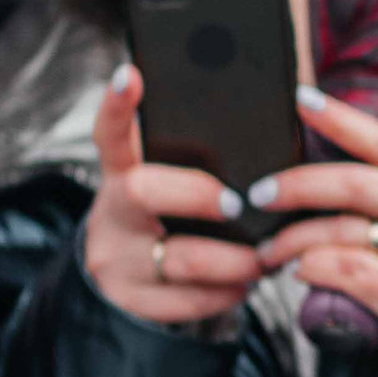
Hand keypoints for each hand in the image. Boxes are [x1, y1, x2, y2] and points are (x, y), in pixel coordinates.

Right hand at [80, 66, 262, 327]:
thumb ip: (192, 157)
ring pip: (183, 259)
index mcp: (122, 172)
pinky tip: (245, 283)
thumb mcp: (165, 180)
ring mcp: (117, 259)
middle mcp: (112, 212)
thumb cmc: (165, 214)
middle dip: (198, 195)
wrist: (123, 276)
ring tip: (265, 256)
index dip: (118, 105)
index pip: (112, 133)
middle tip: (237, 203)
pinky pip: (191, 301)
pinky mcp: (132, 300)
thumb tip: (264, 119)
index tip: (129, 75)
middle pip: (143, 192)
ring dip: (236, 259)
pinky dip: (228, 293)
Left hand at [247, 85, 377, 357]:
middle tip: (260, 194)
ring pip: (342, 231)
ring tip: (269, 248)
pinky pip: (344, 271)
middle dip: (298, 185)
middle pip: (357, 185)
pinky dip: (312, 268)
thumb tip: (308, 153)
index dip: (344, 120)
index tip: (302, 100)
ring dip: (293, 239)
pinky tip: (300, 271)